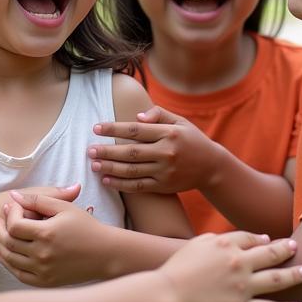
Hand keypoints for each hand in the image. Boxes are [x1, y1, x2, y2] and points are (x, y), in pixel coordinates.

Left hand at [0, 191, 107, 286]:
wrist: (105, 254)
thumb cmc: (87, 227)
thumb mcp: (65, 207)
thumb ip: (38, 199)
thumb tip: (13, 196)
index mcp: (47, 234)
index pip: (14, 225)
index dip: (10, 214)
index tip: (11, 206)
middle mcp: (43, 255)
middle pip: (8, 243)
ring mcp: (43, 271)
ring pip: (11, 259)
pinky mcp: (46, 282)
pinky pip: (19, 274)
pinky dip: (8, 264)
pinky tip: (4, 254)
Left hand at [89, 105, 224, 194]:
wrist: (211, 167)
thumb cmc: (191, 139)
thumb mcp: (180, 121)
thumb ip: (158, 114)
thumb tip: (136, 116)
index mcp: (169, 133)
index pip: (135, 130)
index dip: (114, 129)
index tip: (96, 128)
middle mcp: (166, 153)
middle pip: (131, 152)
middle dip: (107, 151)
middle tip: (90, 150)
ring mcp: (165, 171)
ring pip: (132, 171)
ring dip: (110, 168)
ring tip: (94, 165)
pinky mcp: (164, 186)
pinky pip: (138, 186)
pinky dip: (121, 184)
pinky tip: (106, 180)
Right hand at [160, 232, 301, 301]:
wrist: (167, 297)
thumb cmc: (176, 271)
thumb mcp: (195, 245)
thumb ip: (216, 239)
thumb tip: (236, 239)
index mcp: (226, 245)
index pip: (252, 239)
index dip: (264, 240)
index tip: (271, 242)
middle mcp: (239, 264)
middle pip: (270, 255)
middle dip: (286, 251)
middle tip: (298, 248)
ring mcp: (242, 288)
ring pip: (277, 280)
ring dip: (294, 275)